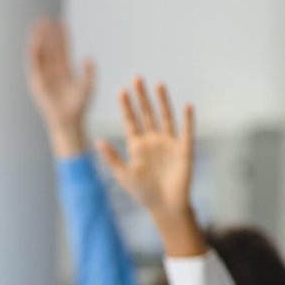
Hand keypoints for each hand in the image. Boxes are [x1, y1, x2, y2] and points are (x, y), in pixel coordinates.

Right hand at [25, 19, 93, 155]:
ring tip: (37, 26)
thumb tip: (87, 57)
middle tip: (45, 18)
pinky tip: (34, 43)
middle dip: (48, 34)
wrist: (68, 120)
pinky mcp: (37, 83)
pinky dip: (34, 54)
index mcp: (65, 70)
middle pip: (50, 48)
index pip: (63, 49)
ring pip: (41, 54)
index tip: (61, 22)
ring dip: (39, 40)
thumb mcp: (88, 86)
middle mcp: (53, 71)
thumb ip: (89, 71)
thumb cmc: (80, 106)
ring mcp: (44, 76)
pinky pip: (34, 66)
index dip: (62, 36)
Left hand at [97, 79, 194, 219]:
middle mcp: (152, 140)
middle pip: (146, 113)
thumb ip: (111, 158)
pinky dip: (187, 119)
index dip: (126, 107)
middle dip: (142, 97)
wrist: (164, 206)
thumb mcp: (123, 175)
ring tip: (157, 84)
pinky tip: (186, 106)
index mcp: (136, 145)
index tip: (121, 91)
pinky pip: (186, 131)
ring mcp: (169, 143)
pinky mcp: (184, 149)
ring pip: (165, 117)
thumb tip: (97, 141)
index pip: (130, 121)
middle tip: (136, 78)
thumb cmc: (142, 192)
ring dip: (162, 101)